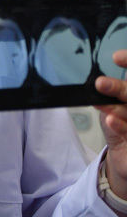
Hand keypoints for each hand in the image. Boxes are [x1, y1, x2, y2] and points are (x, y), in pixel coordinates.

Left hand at [95, 49, 126, 199]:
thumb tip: (94, 78)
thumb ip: (109, 92)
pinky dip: (121, 126)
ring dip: (117, 108)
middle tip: (100, 83)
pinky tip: (111, 121)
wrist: (126, 160)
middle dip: (120, 88)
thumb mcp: (112, 105)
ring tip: (102, 105)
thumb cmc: (120, 126)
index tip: (116, 57)